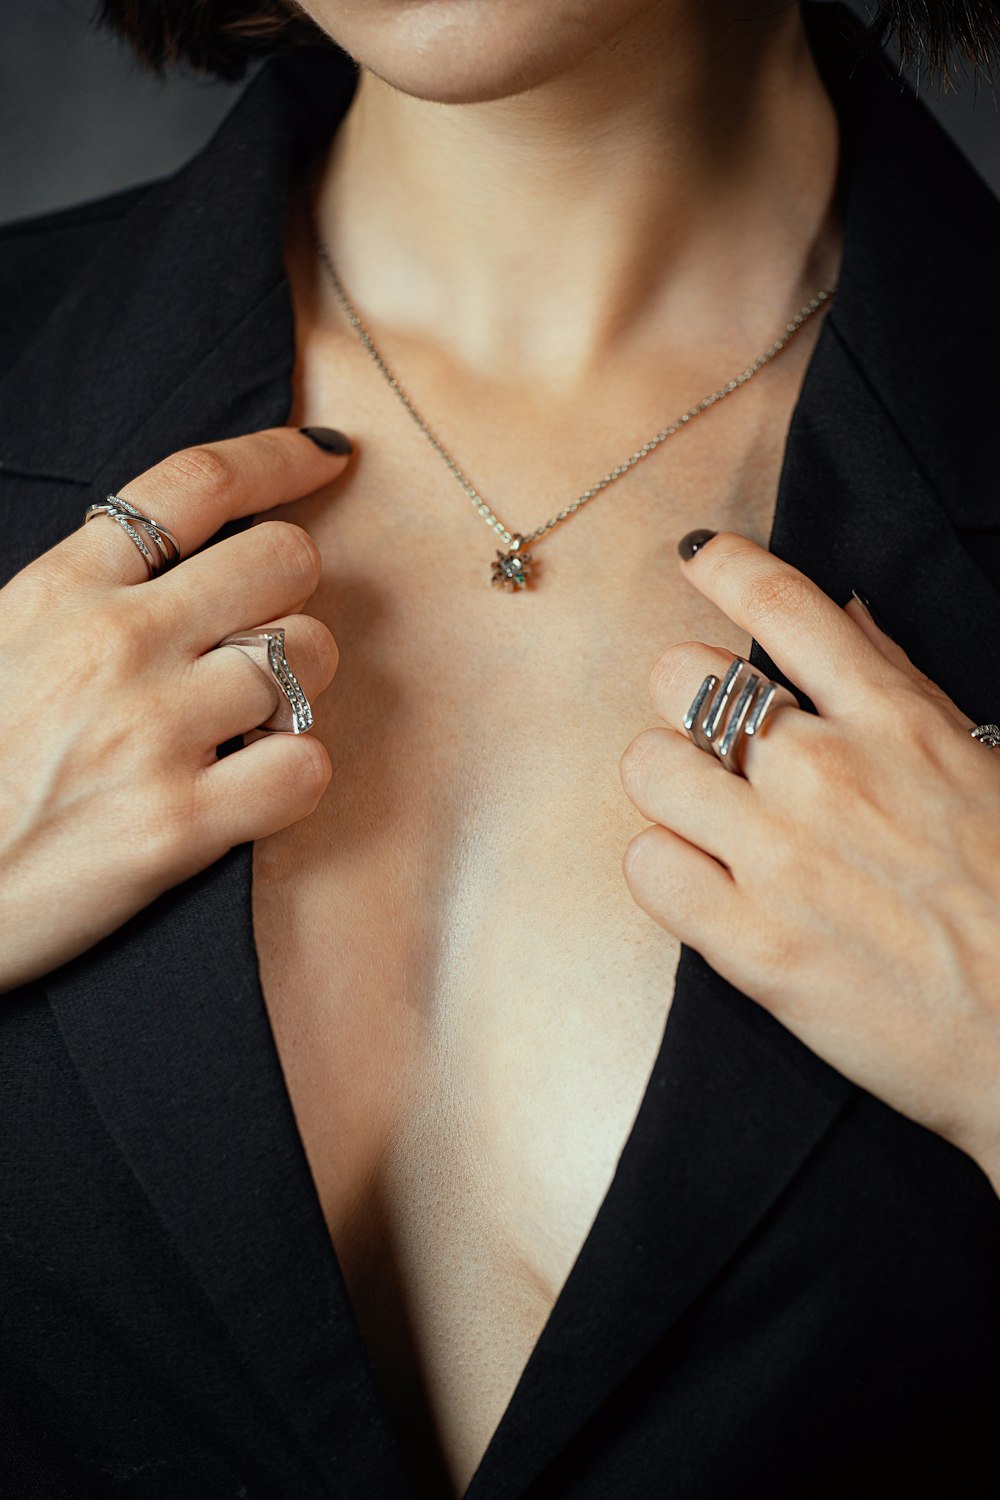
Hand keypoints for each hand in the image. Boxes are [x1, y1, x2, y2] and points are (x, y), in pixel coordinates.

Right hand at [0, 427, 349, 992]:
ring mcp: (153, 732)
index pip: (196, 483)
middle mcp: (117, 643)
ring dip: (300, 684)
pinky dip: (296, 772)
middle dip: (292, 588)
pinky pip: (305, 766)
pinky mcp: (178, 824)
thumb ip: (82, 589)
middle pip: (284, 557)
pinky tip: (253, 782)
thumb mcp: (0, 637)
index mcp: (64, 587)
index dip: (278, 456)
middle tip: (264, 629)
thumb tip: (169, 554)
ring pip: (309, 656)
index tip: (326, 458)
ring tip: (251, 717)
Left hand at [619, 531, 999, 1191]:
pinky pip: (645, 865)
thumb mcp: (979, 765)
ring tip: (708, 819)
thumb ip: (899, 687)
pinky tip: (702, 883)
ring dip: (670, 787)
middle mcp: (826, 774)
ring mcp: (780, 858)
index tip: (699, 558)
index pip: (783, 604)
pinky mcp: (749, 944)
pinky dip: (664, 868)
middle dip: (685, 700)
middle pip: (680, 678)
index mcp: (894, 722)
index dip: (725, 566)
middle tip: (716, 742)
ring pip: (648, 766)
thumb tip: (842, 614)